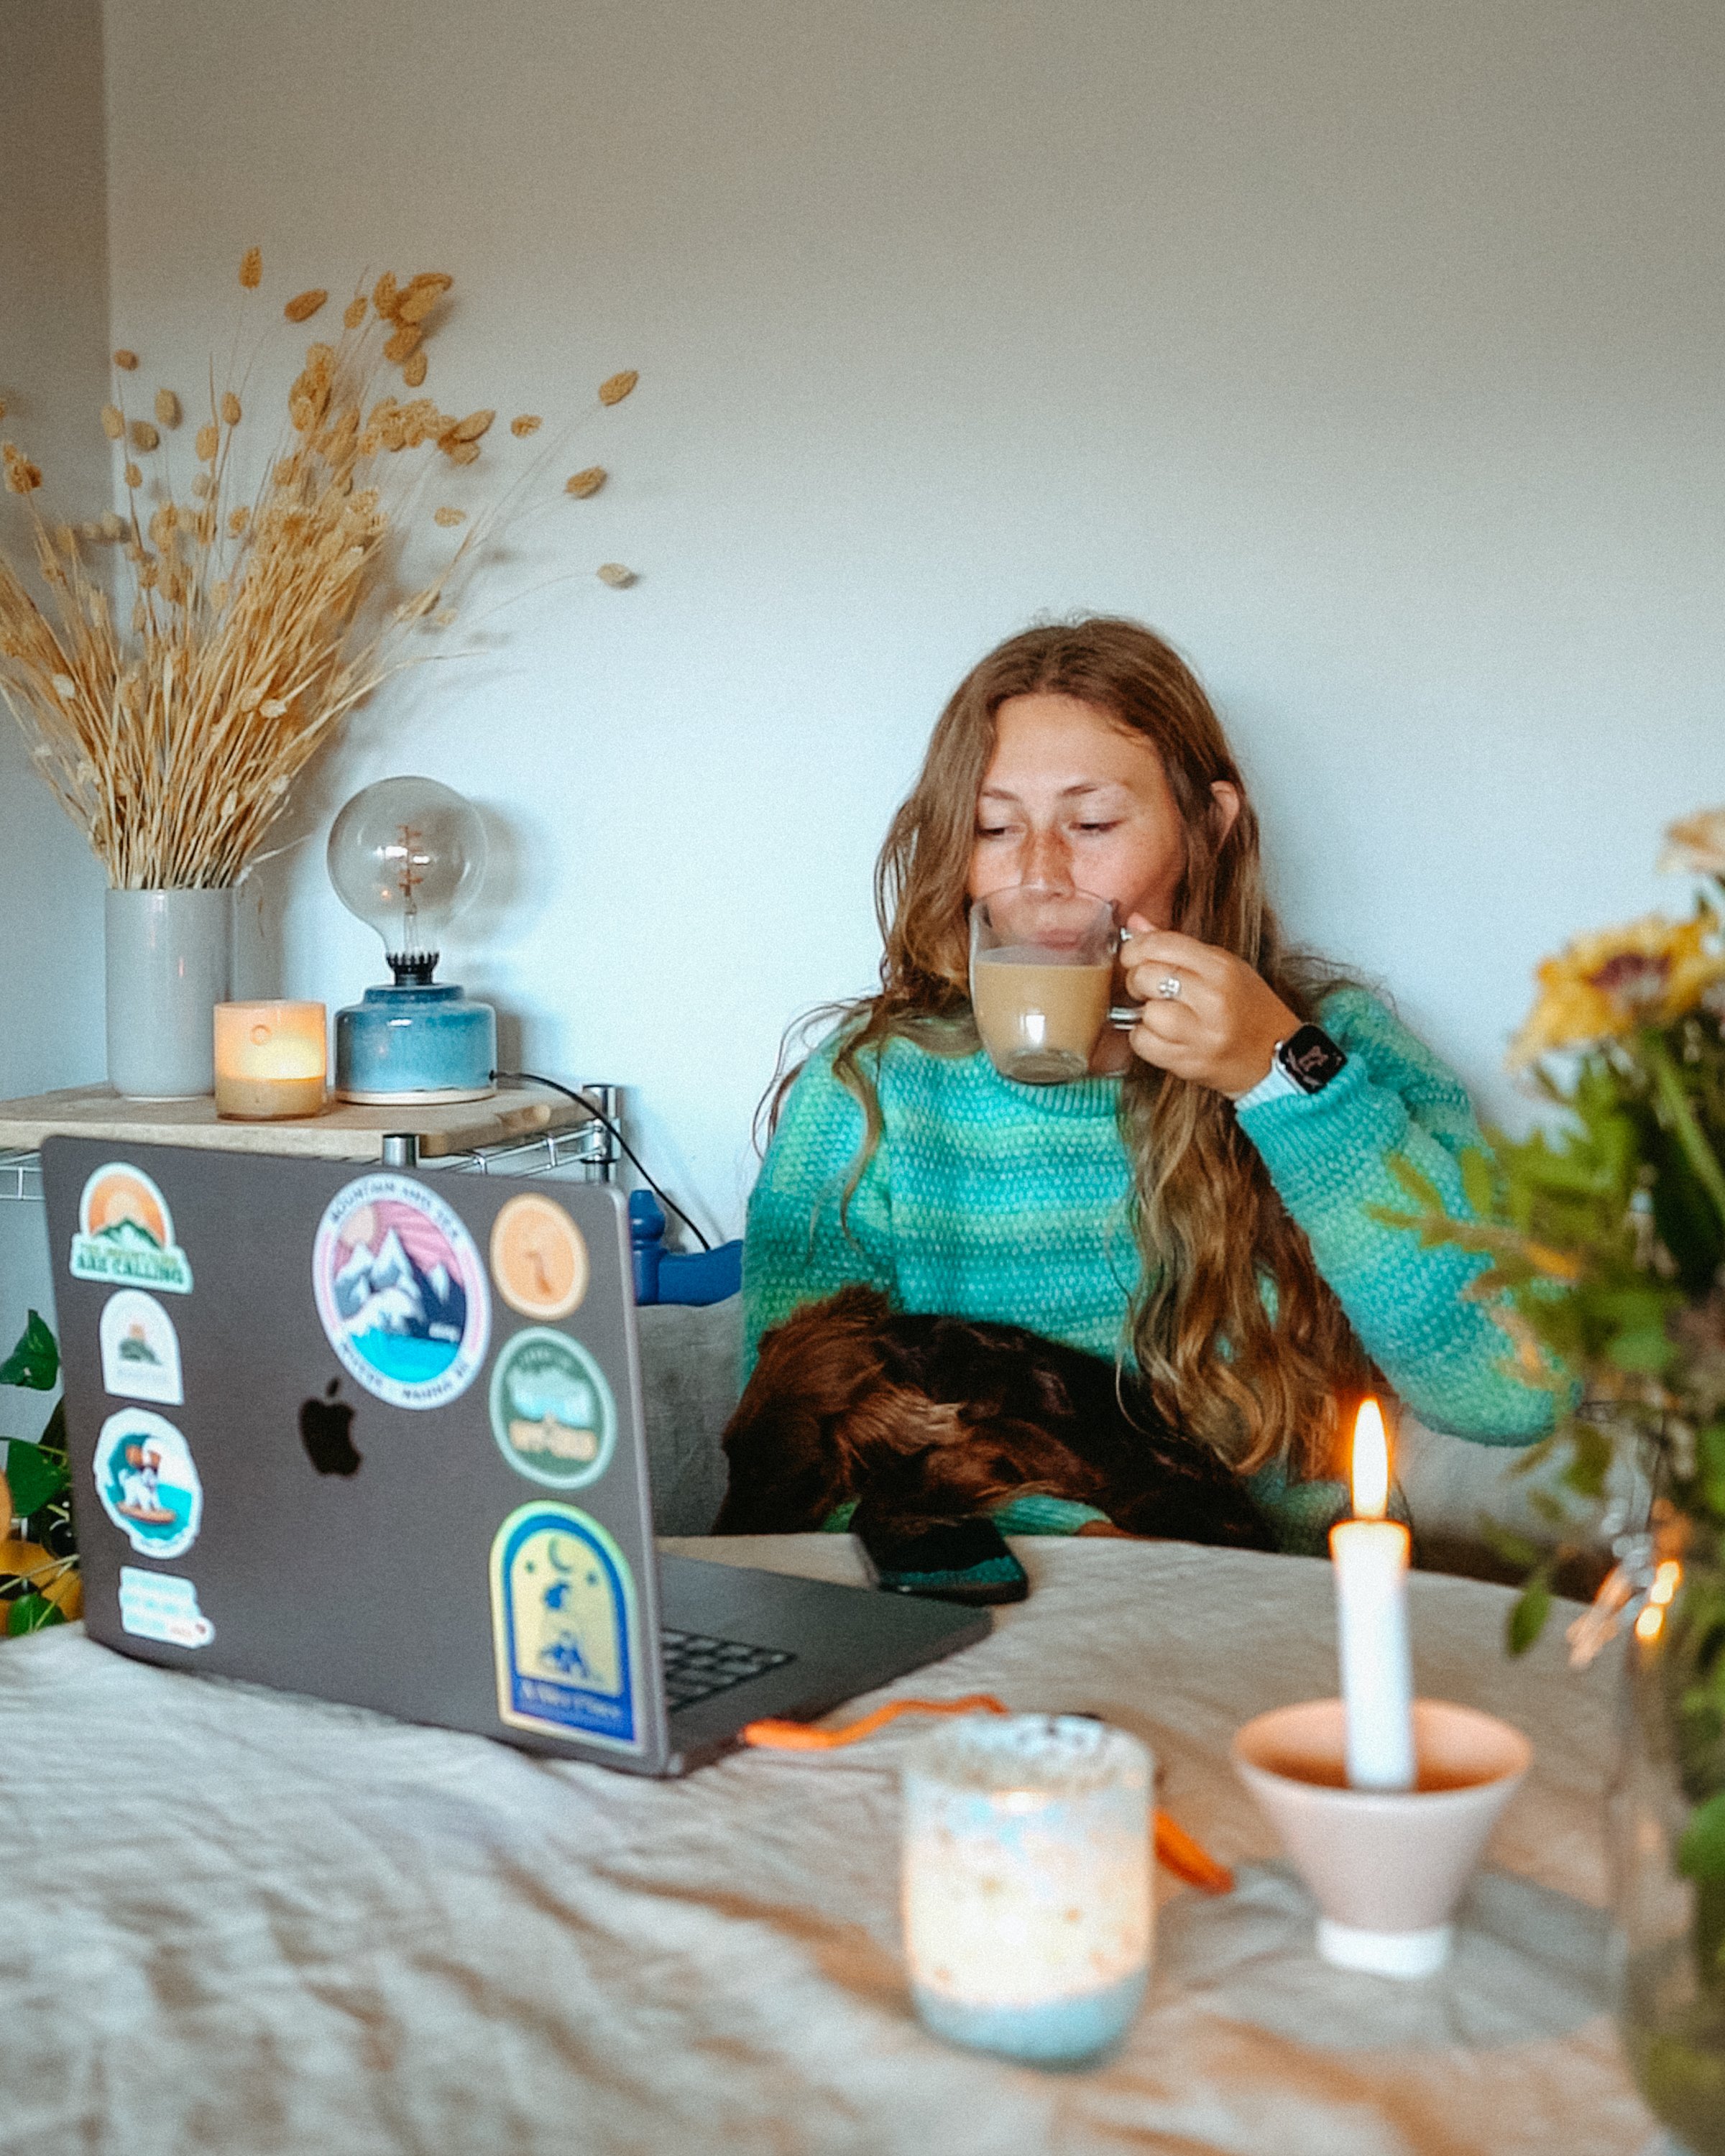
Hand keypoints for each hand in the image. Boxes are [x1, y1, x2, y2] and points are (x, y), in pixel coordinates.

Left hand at [1118, 922, 1299, 1097]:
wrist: (1275, 1056)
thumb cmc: (1250, 1009)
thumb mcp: (1224, 967)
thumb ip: (1177, 945)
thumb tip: (1136, 924)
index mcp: (1221, 968)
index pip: (1161, 944)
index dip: (1135, 948)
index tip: (1133, 956)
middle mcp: (1212, 999)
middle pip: (1146, 976)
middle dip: (1138, 980)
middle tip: (1149, 987)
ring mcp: (1201, 1034)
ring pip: (1144, 1013)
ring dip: (1144, 1014)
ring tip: (1162, 1015)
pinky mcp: (1189, 1063)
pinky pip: (1143, 1044)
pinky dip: (1144, 1039)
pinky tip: (1163, 1036)